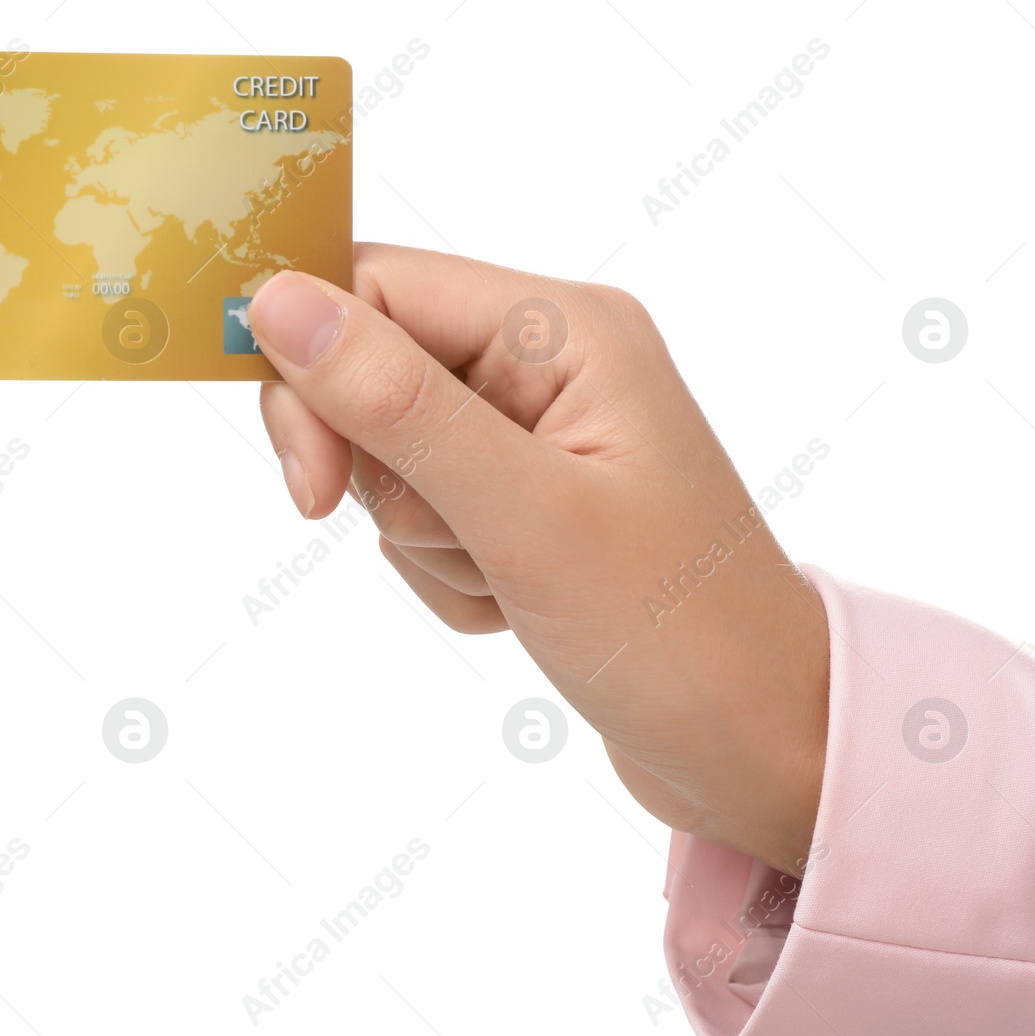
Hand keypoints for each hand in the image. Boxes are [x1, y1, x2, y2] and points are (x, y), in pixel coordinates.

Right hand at [250, 244, 828, 875]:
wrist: (760, 748)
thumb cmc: (677, 634)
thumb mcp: (527, 516)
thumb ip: (397, 404)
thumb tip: (273, 300)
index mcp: (563, 327)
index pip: (375, 287)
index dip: (318, 372)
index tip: (314, 484)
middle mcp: (549, 362)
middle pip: (373, 372)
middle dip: (386, 475)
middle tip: (456, 543)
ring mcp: (537, 435)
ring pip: (390, 457)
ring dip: (425, 540)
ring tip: (511, 583)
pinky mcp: (526, 502)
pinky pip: (422, 517)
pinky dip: (446, 574)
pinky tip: (514, 607)